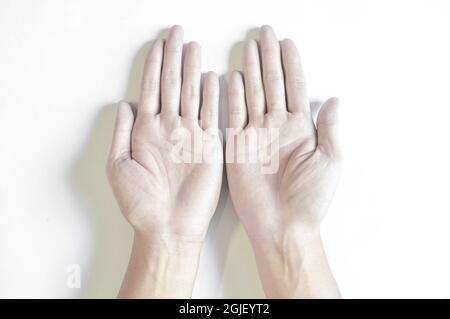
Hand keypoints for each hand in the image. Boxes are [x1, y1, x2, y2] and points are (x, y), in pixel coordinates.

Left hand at [107, 26, 221, 297]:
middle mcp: (169, 128)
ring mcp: (190, 135)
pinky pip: (211, 114)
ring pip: (191, 94)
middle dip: (173, 57)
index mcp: (146, 131)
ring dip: (192, 69)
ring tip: (193, 47)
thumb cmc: (141, 203)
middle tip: (177, 33)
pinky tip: (211, 77)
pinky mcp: (209, 145)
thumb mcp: (119, 166)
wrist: (168, 226)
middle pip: (172, 84)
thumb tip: (124, 103)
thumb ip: (122, 133)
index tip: (158, 43)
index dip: (154, 65)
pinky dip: (212, 95)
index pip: (152, 89)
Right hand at [226, 26, 340, 297]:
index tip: (287, 42)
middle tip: (264, 34)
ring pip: (253, 94)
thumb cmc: (310, 198)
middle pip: (272, 84)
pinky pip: (235, 115)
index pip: (295, 87)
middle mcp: (277, 126)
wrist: (282, 225)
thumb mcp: (330, 160)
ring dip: (252, 70)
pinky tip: (233, 78)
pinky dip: (233, 96)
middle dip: (269, 58)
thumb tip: (333, 99)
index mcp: (300, 128)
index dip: (291, 64)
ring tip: (250, 48)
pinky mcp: (238, 146)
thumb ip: (329, 128)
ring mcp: (257, 134)